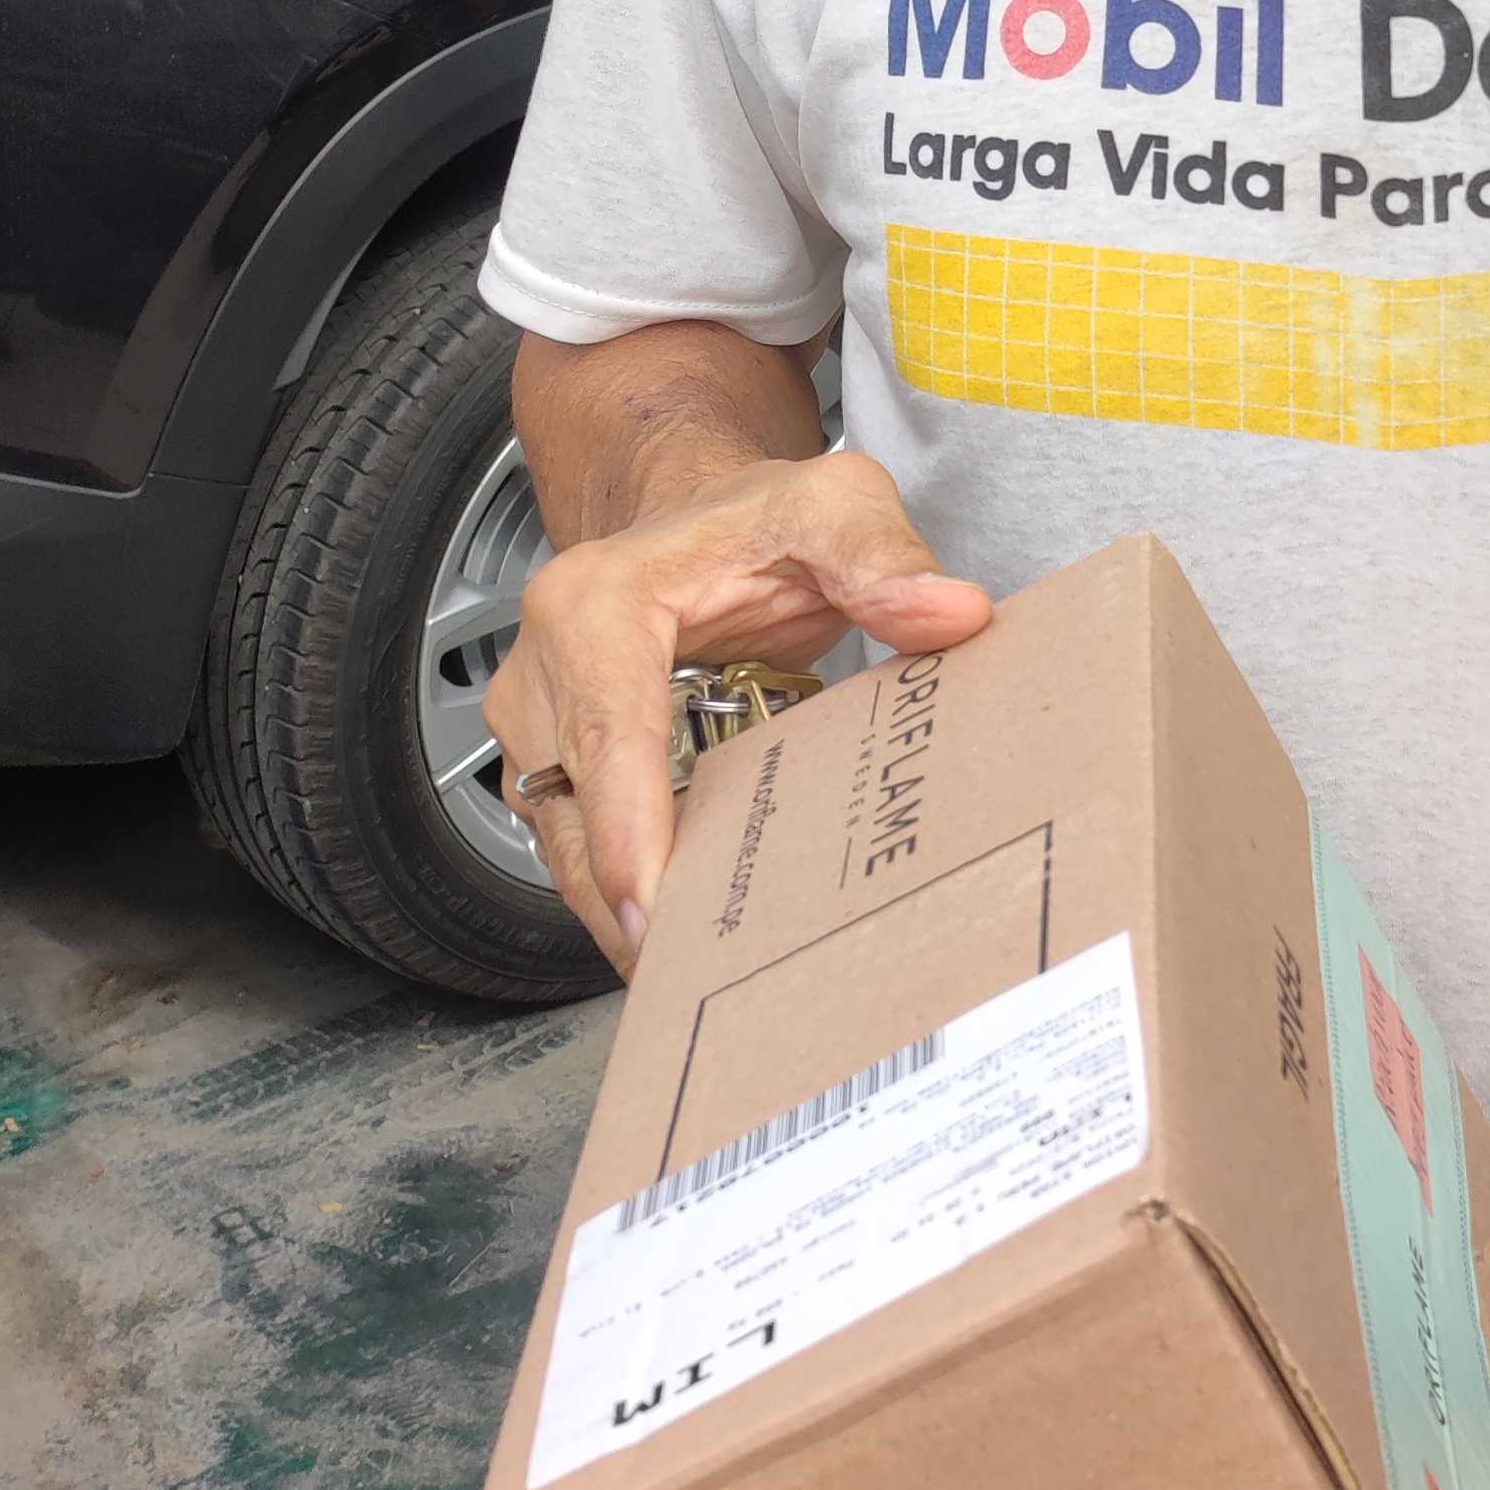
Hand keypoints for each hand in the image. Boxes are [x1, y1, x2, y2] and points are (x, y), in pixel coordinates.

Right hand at [488, 447, 988, 971]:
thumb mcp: (833, 506)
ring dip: (628, 915)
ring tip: (703, 981)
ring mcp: (541, 728)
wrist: (698, 517)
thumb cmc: (755, 520)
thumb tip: (948, 612)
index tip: (652, 912)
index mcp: (596, 605)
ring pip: (568, 849)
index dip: (627, 830)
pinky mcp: (558, 769)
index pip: (609, 732)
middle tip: (700, 983)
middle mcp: (546, 670)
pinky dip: (634, 894)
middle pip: (575, 817)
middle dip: (629, 906)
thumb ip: (885, 556)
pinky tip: (693, 939)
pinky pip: (584, 849)